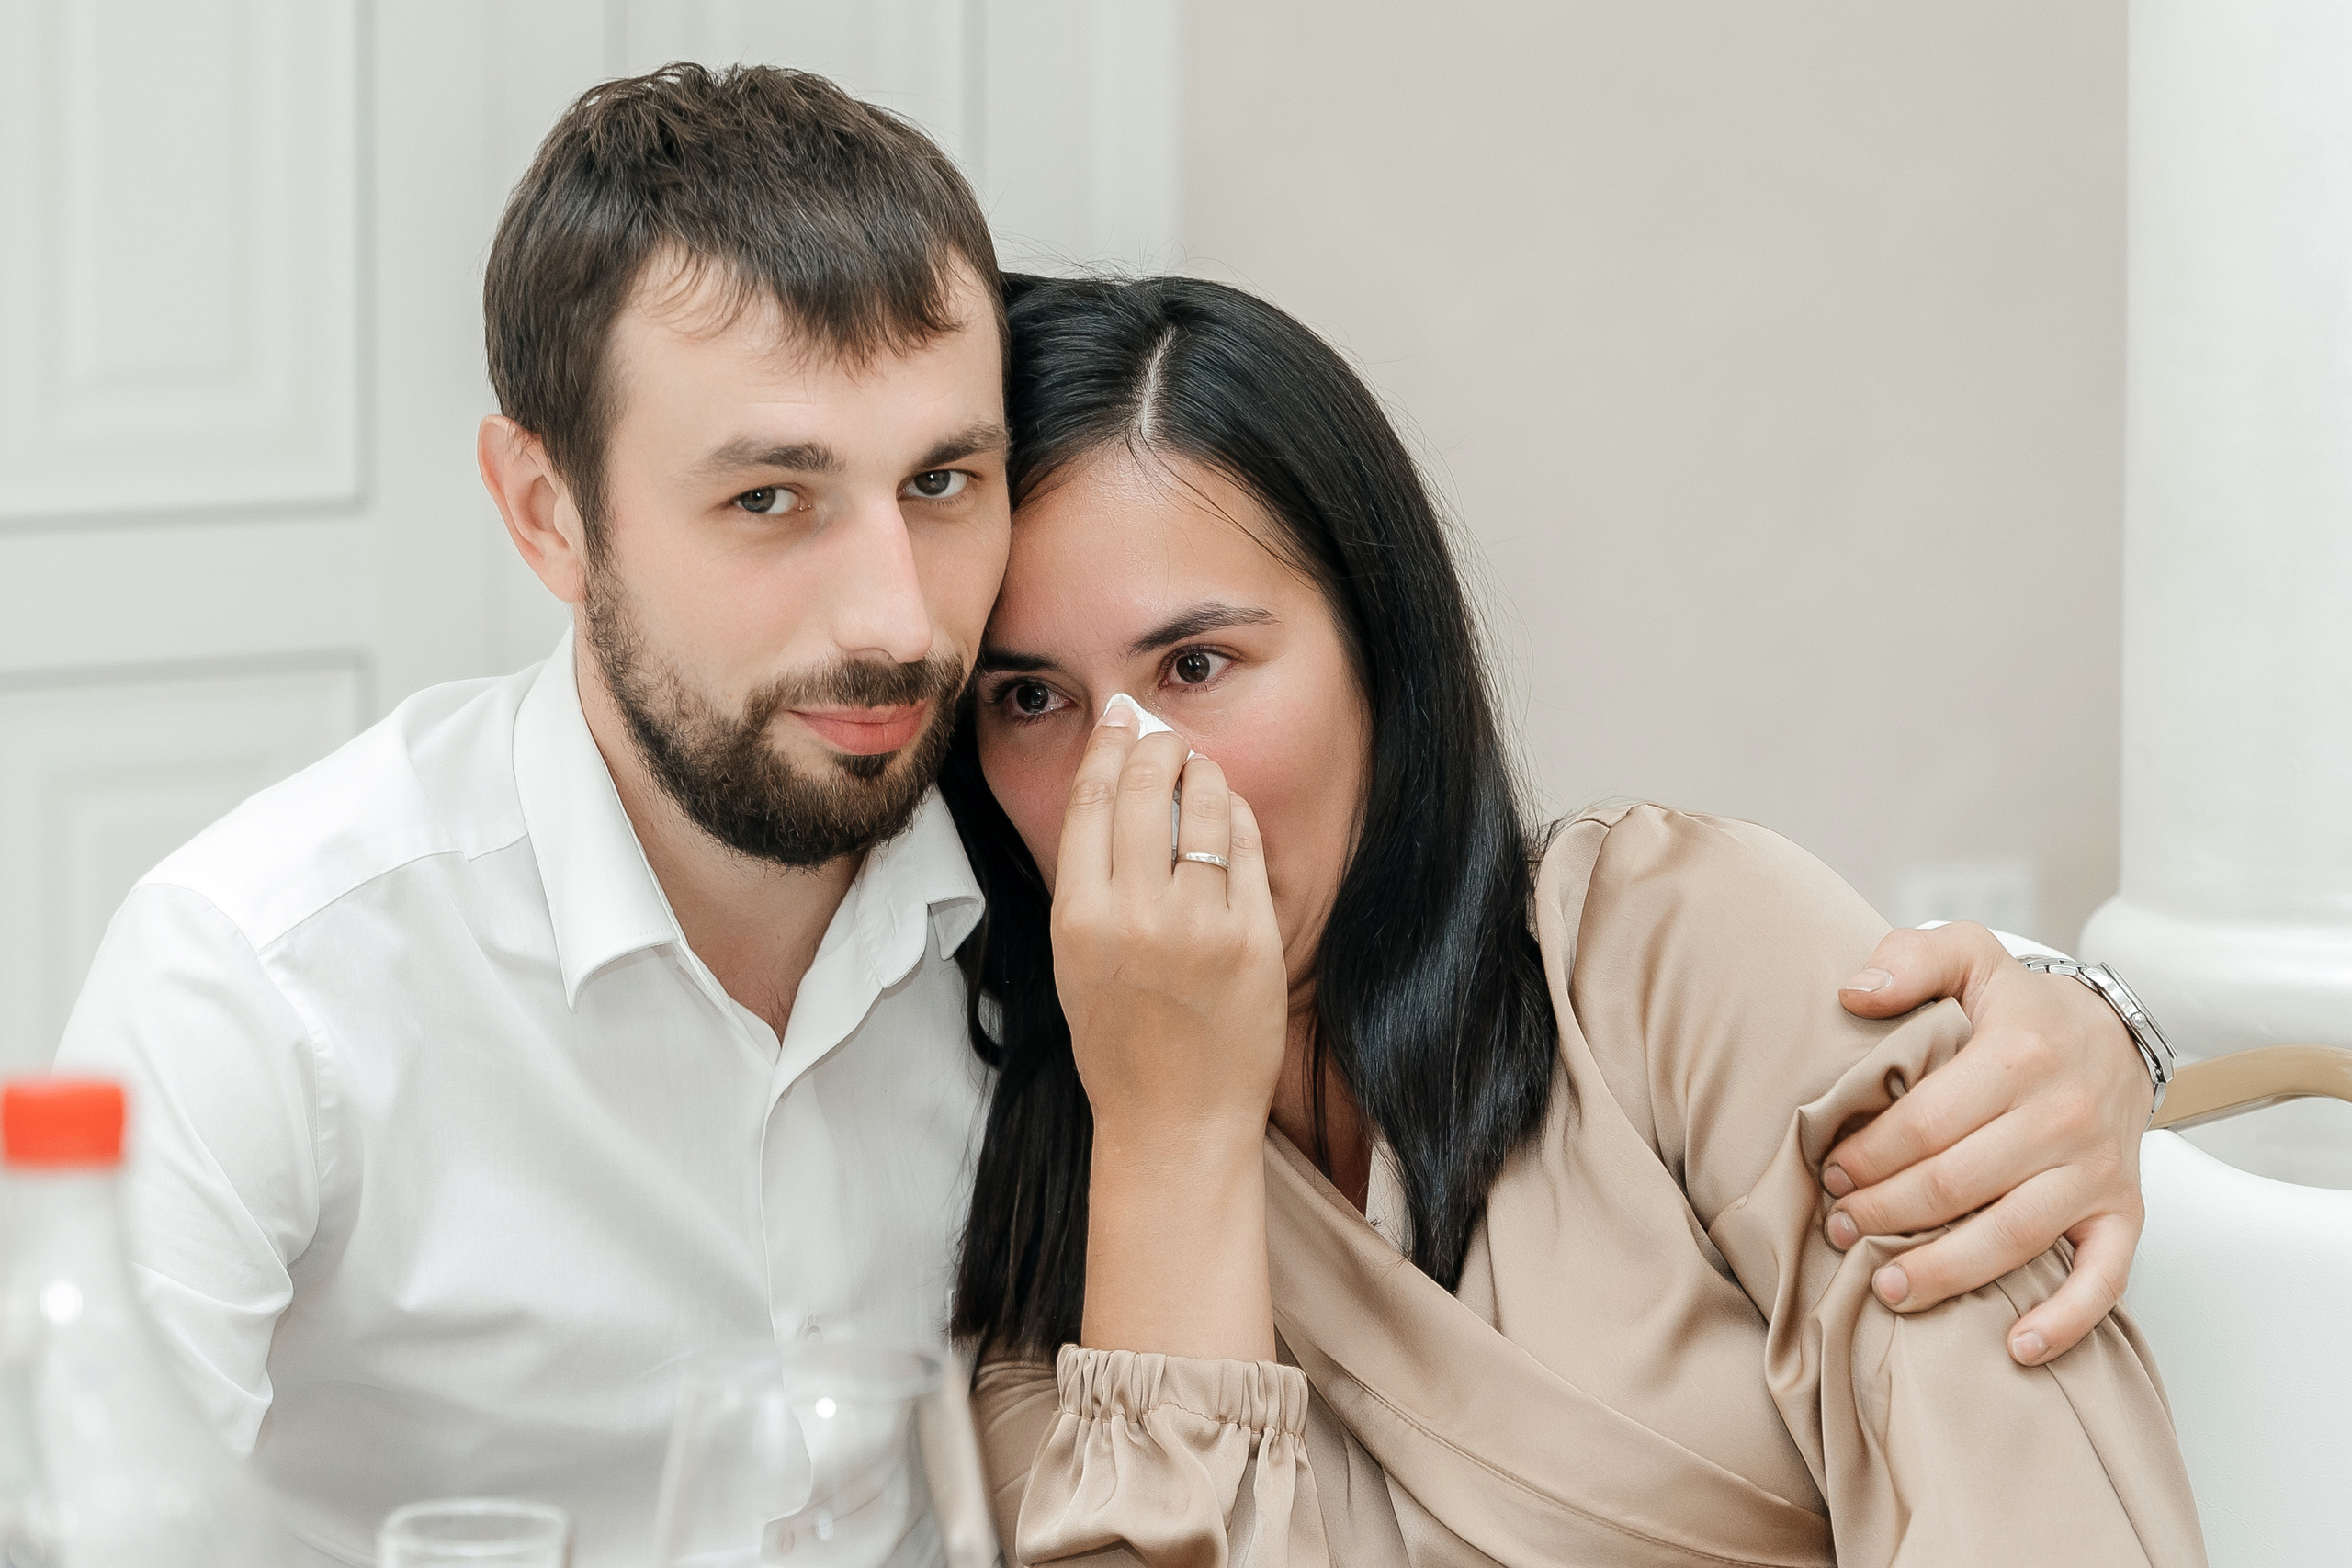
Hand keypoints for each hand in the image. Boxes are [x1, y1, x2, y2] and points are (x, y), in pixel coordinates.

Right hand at [1052, 711, 1287, 1147]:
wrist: (1174, 1122)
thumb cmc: (1120, 1043)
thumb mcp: (1076, 959)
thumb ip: (1090, 879)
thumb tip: (1114, 787)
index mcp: (1079, 918)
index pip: (1092, 800)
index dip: (1109, 746)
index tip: (1121, 719)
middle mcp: (1136, 915)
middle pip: (1147, 788)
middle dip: (1158, 745)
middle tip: (1165, 736)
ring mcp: (1200, 926)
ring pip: (1207, 806)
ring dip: (1204, 772)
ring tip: (1201, 769)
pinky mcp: (1254, 940)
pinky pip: (1250, 848)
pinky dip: (1240, 817)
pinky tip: (1232, 813)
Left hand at [1826, 922, 2149, 1365]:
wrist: (2113, 1036)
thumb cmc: (2021, 1007)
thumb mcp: (1968, 955)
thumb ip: (1909, 959)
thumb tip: (1853, 993)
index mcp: (2018, 1055)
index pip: (1924, 1123)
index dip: (1868, 1154)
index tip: (1828, 1170)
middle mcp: (2064, 1117)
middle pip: (1955, 1186)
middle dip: (1884, 1213)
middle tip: (1838, 1227)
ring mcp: (2097, 1172)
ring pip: (2012, 1239)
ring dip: (1943, 1272)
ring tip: (1886, 1288)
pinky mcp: (2123, 1212)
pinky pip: (2105, 1279)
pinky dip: (2064, 1320)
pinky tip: (2014, 1346)